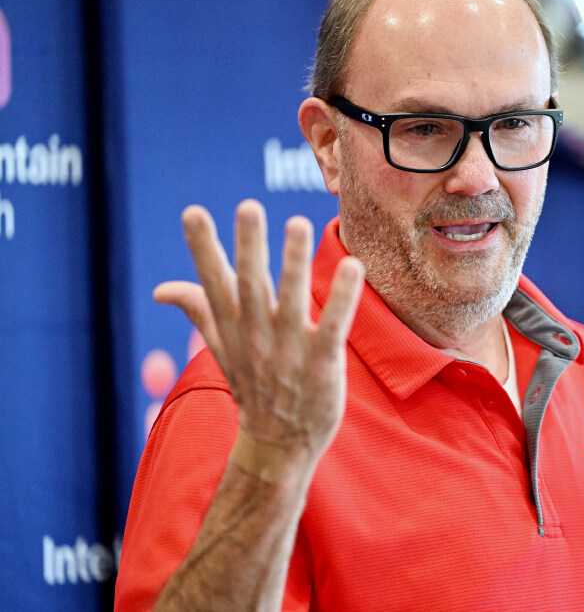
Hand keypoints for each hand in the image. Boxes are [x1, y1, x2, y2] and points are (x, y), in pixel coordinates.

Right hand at [153, 200, 363, 456]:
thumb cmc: (254, 385)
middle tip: (248, 207)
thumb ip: (199, 310)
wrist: (279, 444)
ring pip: (292, 301)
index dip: (203, 249)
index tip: (193, 213)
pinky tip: (353, 267)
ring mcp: (290, 350)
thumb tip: (161, 290)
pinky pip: (333, 327)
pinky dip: (342, 299)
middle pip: (251, 286)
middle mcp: (258, 336)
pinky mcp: (323, 363)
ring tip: (298, 223)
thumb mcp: (222, 347)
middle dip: (249, 247)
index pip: (213, 283)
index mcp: (233, 328)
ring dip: (294, 263)